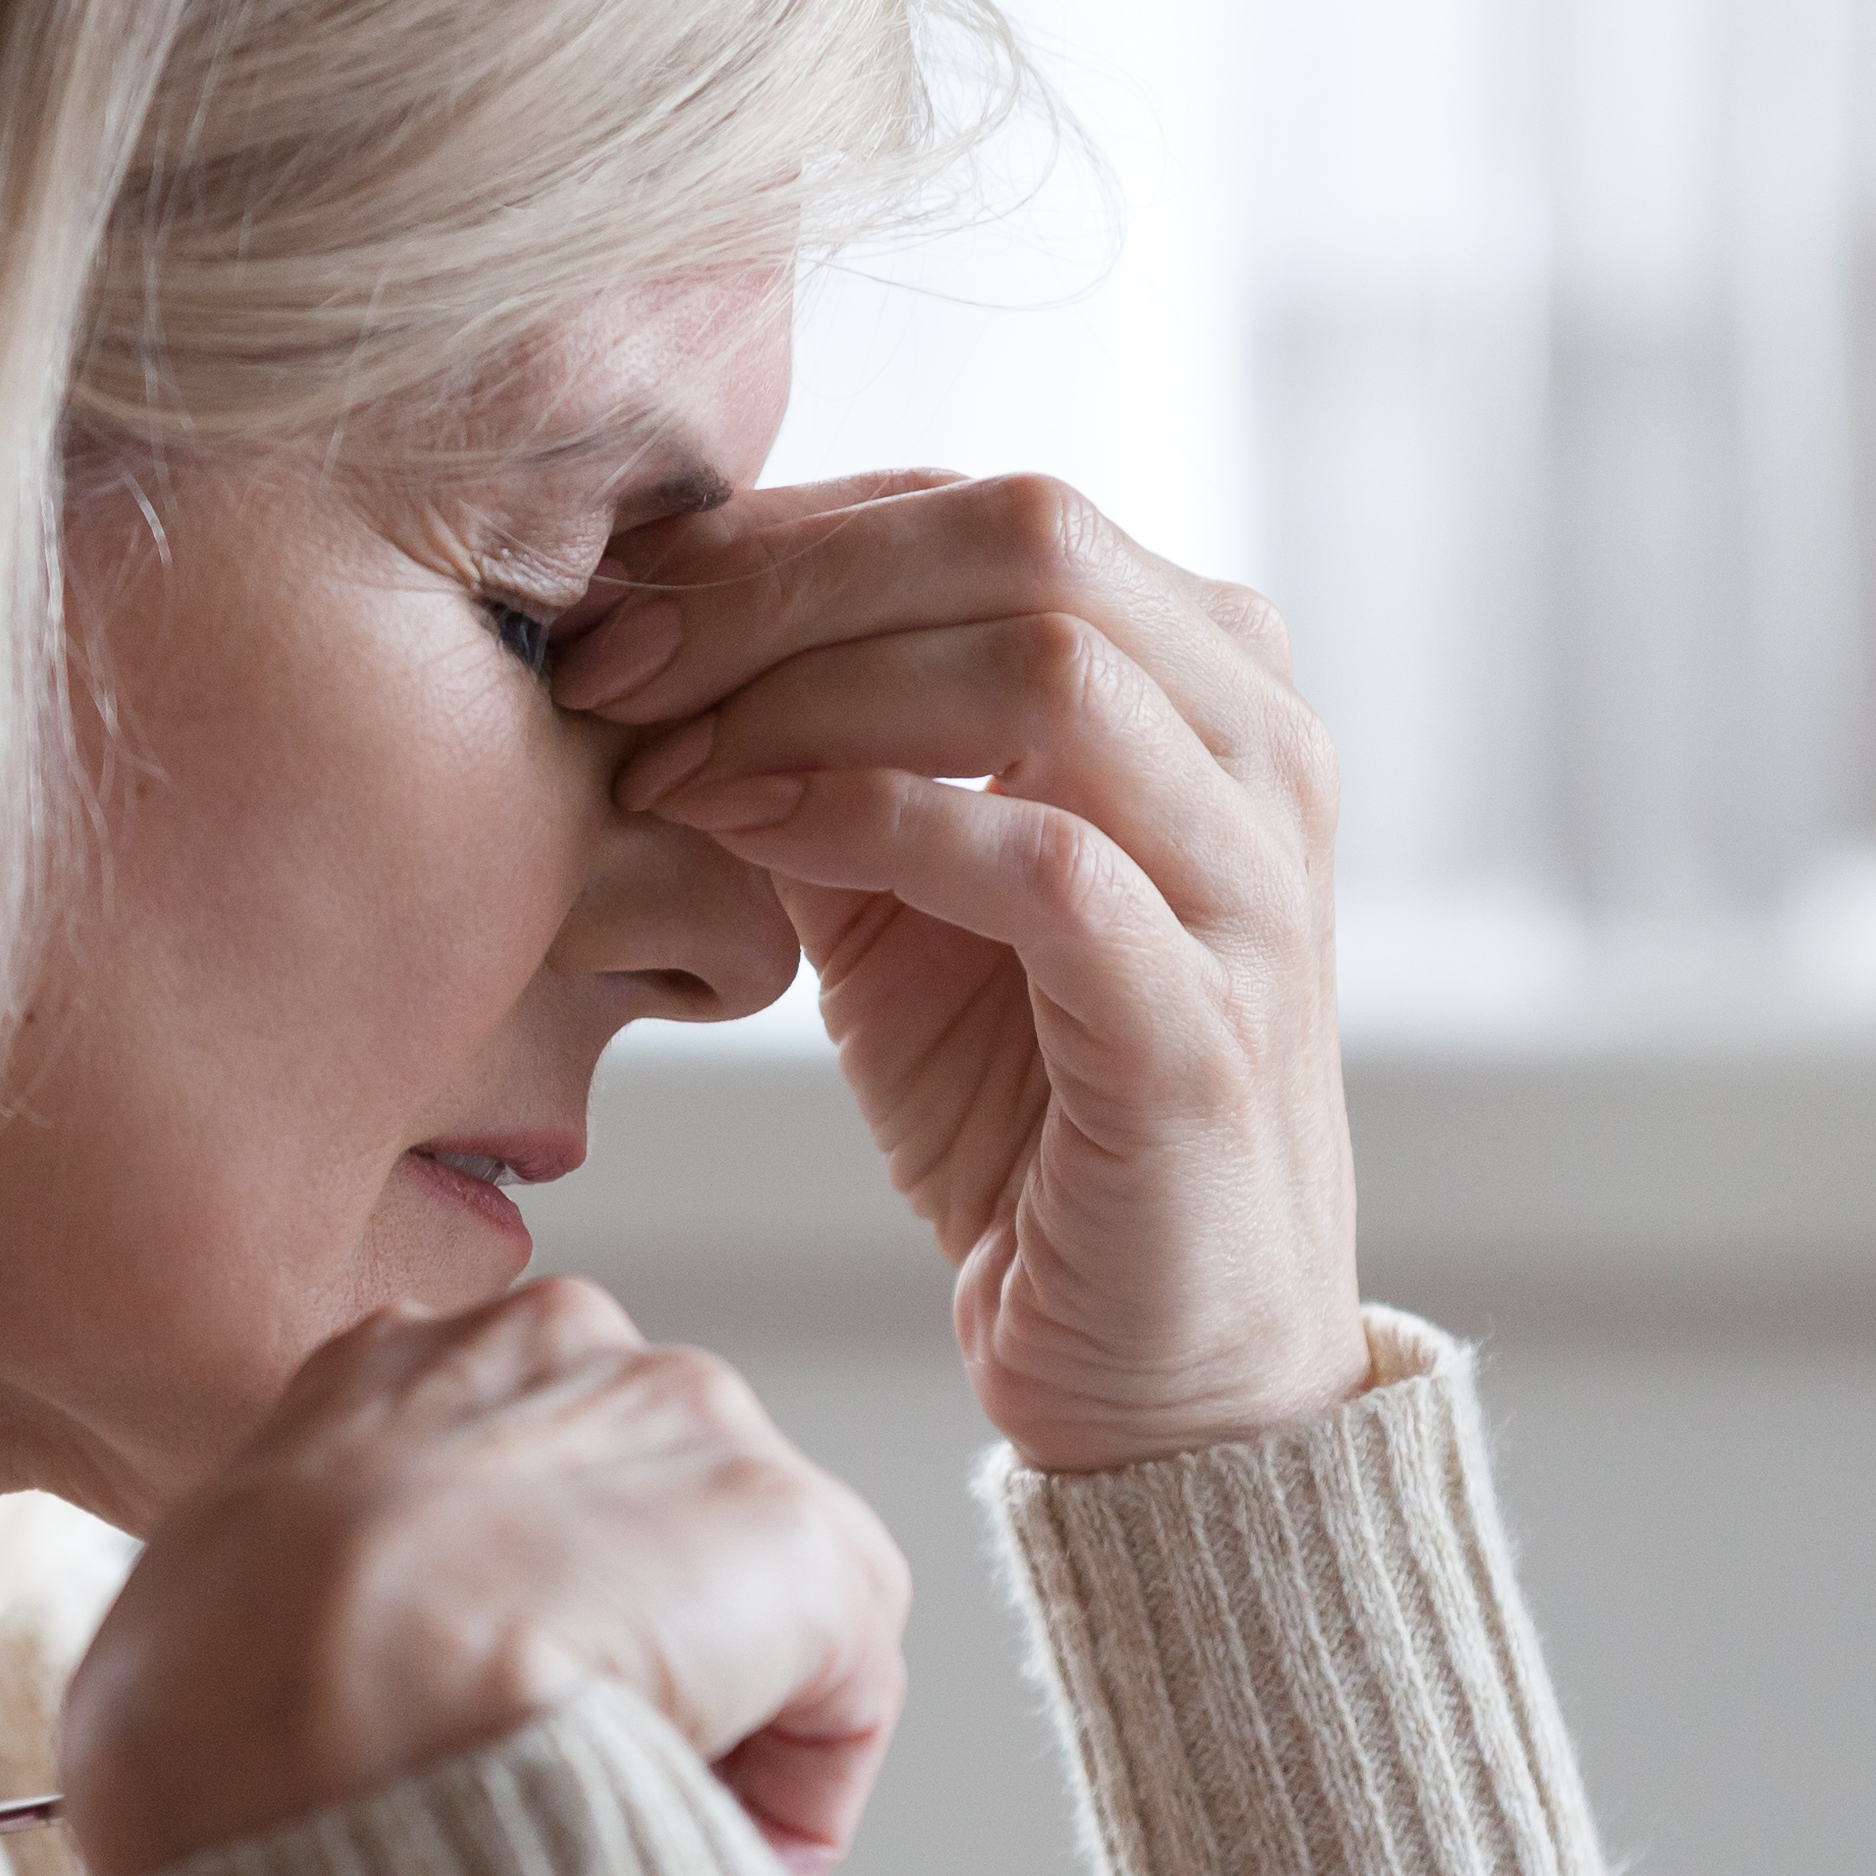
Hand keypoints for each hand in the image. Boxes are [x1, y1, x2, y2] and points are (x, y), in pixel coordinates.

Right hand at [58, 1281, 911, 1875]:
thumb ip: (286, 1627)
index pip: (509, 1482)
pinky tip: (707, 1845)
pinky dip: (797, 1790)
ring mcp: (684, 1425)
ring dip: (717, 1720)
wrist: (290, 1720)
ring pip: (752, 1599)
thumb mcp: (193, 1628)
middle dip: (637, 1659)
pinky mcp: (792, 1532)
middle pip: (648, 1523)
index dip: (518, 1626)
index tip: (496, 1733)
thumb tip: (310, 1720)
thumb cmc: (201, 1714)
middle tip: (576, 1792)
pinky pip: (843, 1687)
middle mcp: (553, 1349)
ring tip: (630, 1830)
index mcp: (388, 1368)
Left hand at [553, 473, 1365, 1473]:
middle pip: (1027, 538)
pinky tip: (740, 836)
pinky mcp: (1202, 1030)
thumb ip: (823, 757)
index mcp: (1205, 681)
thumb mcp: (897, 901)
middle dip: (785, 581)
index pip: (987, 511)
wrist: (1155, 1364)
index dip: (786, 531)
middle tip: (616, 661)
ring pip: (1047, 667)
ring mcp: (1252, 886)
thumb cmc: (1027, 1115)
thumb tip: (660, 634)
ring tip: (663, 759)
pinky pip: (1040, 861)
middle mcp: (1260, 750)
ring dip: (812, 691)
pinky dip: (867, 821)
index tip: (617, 603)